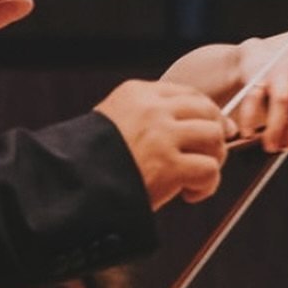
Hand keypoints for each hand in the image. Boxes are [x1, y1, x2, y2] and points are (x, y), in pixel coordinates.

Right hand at [94, 79, 231, 207]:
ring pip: (214, 136)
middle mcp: (151, 110)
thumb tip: (210, 122)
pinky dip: (206, 186)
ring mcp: (161, 136)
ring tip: (196, 176)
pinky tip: (189, 194)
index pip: (190, 94)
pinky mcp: (168, 166)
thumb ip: (154, 117)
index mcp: (137, 94)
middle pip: (208, 111)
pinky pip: (209, 170)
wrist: (70, 189)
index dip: (208, 113)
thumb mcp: (117, 122)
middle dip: (216, 133)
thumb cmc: (94, 162)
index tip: (215, 127)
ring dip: (213, 159)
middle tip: (210, 155)